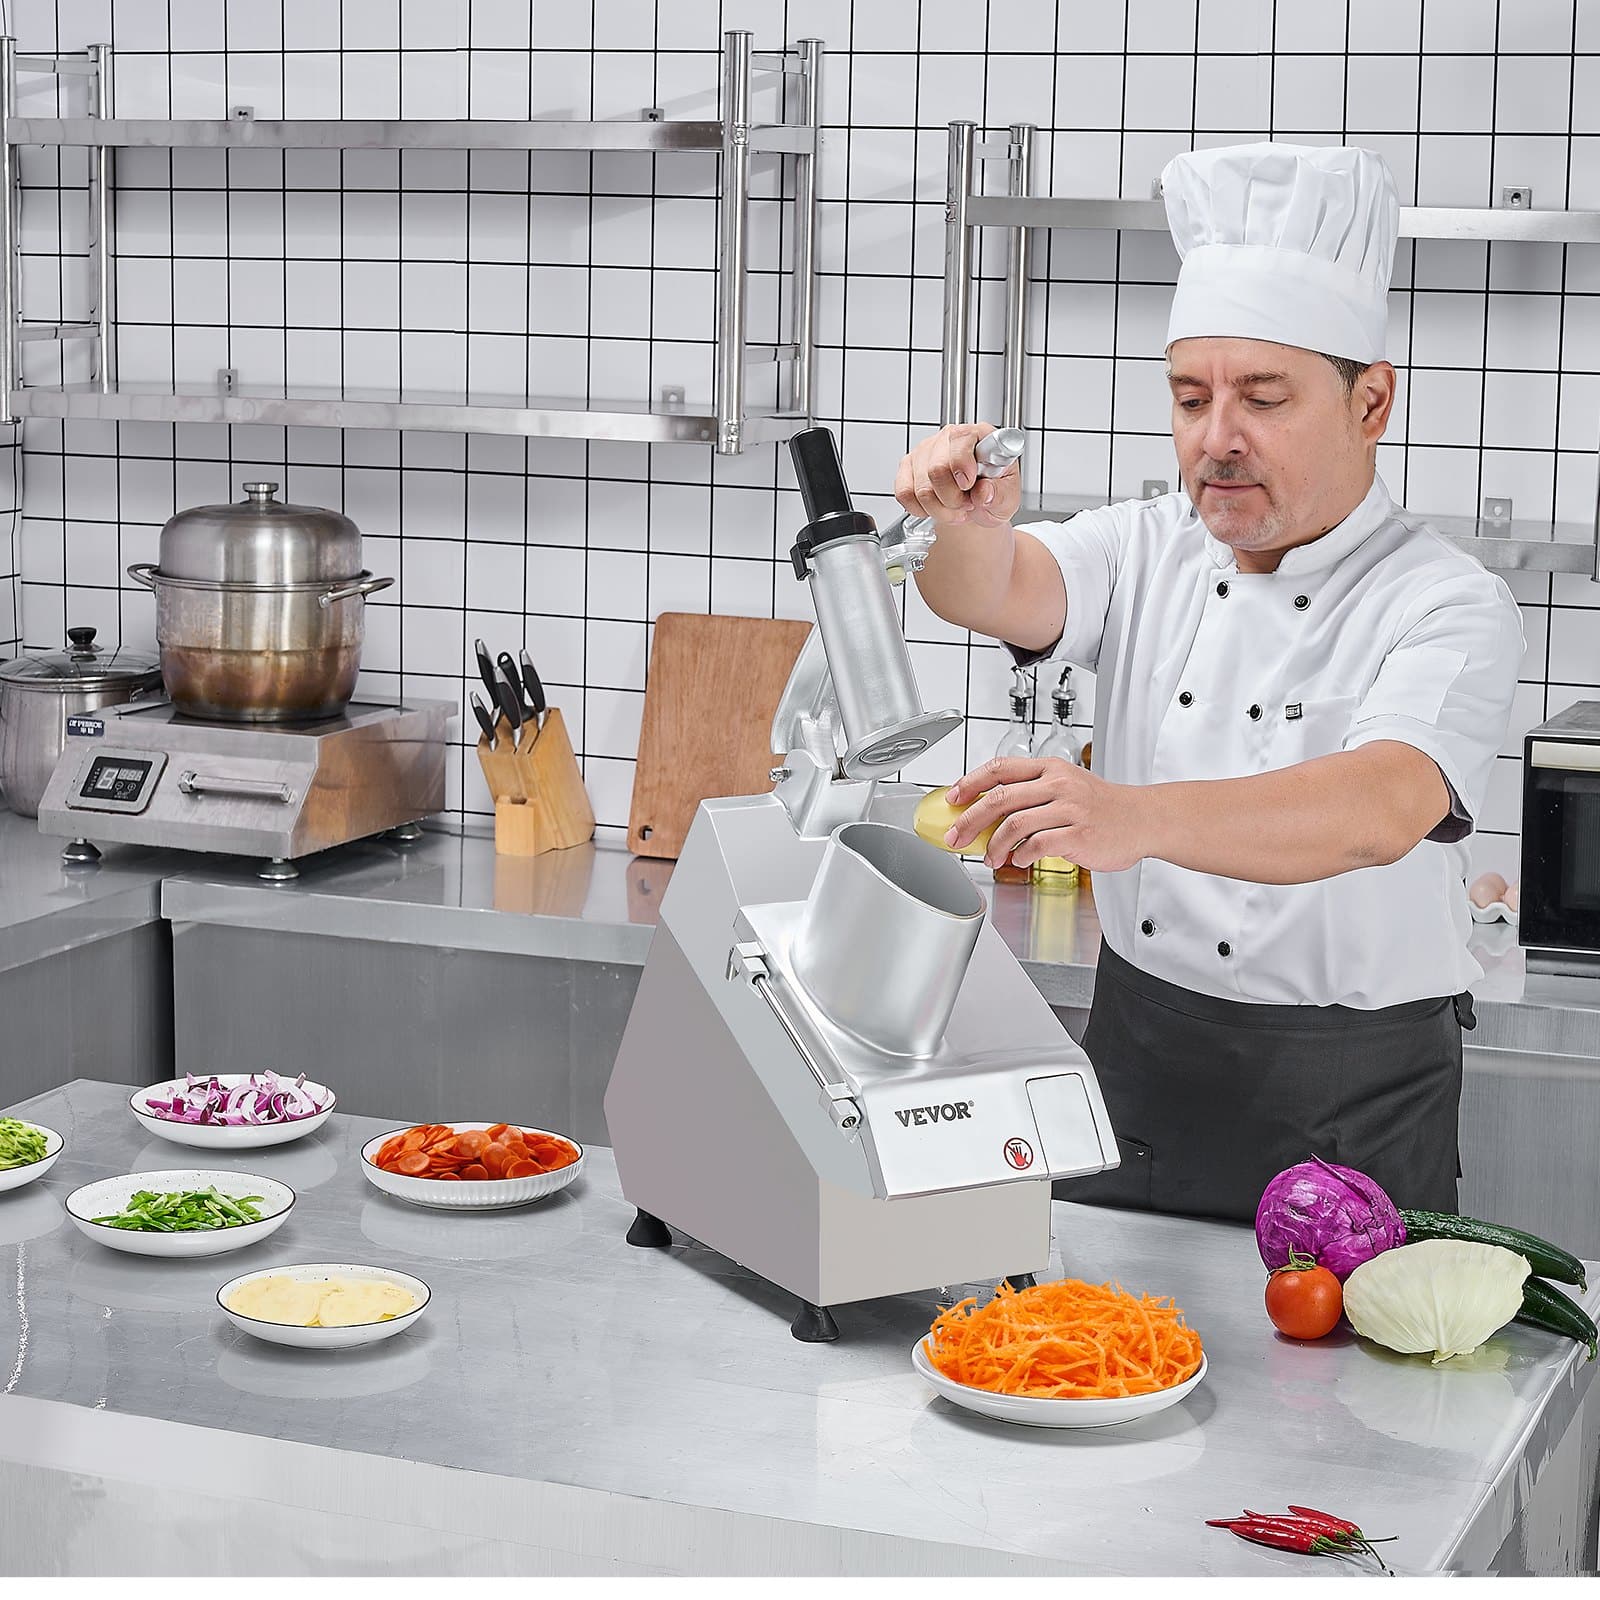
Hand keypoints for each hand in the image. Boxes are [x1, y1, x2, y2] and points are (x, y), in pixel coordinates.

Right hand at [894, 422, 1020, 529]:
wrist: (978, 505)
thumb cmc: (993, 494)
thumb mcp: (1009, 498)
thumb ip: (1000, 495)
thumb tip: (984, 492)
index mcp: (980, 435)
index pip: (961, 438)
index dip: (962, 465)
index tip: (968, 485)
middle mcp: (950, 437)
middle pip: (937, 469)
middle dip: (952, 499)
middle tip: (966, 504)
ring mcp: (926, 450)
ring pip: (921, 488)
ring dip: (939, 509)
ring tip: (955, 508)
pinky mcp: (908, 466)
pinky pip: (904, 493)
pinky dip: (920, 509)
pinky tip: (936, 507)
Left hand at [944, 756, 1152, 873]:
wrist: (1143, 819)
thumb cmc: (1102, 806)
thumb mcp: (1068, 785)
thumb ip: (1032, 792)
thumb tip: (987, 811)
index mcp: (1050, 768)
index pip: (1000, 768)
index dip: (970, 782)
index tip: (952, 798)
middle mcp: (1057, 784)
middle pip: (999, 797)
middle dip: (969, 820)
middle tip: (956, 837)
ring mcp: (1068, 809)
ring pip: (1013, 824)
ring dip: (993, 845)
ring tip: (990, 858)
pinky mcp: (1077, 835)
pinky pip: (1036, 845)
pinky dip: (1019, 855)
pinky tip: (1018, 860)